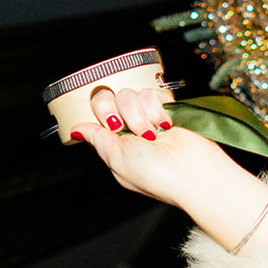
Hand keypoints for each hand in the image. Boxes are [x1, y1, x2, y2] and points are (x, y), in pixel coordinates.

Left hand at [76, 87, 267, 252]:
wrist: (192, 171)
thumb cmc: (156, 175)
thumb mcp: (116, 160)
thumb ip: (96, 139)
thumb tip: (75, 130)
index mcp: (114, 143)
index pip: (96, 113)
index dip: (101, 112)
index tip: (111, 123)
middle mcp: (129, 129)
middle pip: (111, 97)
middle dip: (120, 112)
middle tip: (131, 129)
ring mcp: (147, 117)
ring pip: (131, 94)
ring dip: (140, 115)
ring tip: (153, 134)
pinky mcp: (165, 108)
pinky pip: (151, 92)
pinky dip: (157, 108)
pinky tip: (164, 126)